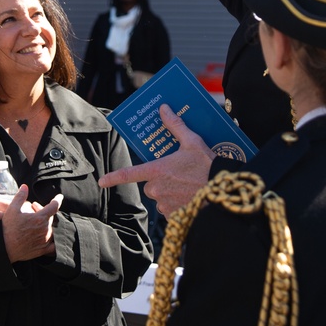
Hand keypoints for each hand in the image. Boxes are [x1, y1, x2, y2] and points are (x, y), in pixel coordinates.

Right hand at [0, 185, 62, 262]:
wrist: (5, 248)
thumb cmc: (8, 229)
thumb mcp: (12, 209)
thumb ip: (20, 196)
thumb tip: (25, 186)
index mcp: (40, 218)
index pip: (54, 206)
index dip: (57, 200)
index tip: (59, 196)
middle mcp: (45, 229)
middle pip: (51, 217)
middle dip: (44, 210)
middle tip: (34, 208)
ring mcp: (45, 240)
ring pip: (51, 228)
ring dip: (46, 223)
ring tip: (36, 221)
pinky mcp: (43, 250)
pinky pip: (54, 245)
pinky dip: (53, 240)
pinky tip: (49, 237)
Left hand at [98, 104, 214, 214]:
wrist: (224, 192)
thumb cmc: (208, 166)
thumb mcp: (192, 141)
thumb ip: (175, 125)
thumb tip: (163, 108)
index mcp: (157, 171)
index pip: (128, 174)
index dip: (113, 178)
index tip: (101, 181)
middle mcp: (157, 189)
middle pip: (150, 184)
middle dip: (161, 180)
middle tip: (179, 174)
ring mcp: (165, 205)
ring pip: (160, 197)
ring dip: (169, 193)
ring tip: (188, 186)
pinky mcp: (175, 217)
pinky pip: (170, 210)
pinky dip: (177, 205)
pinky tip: (190, 197)